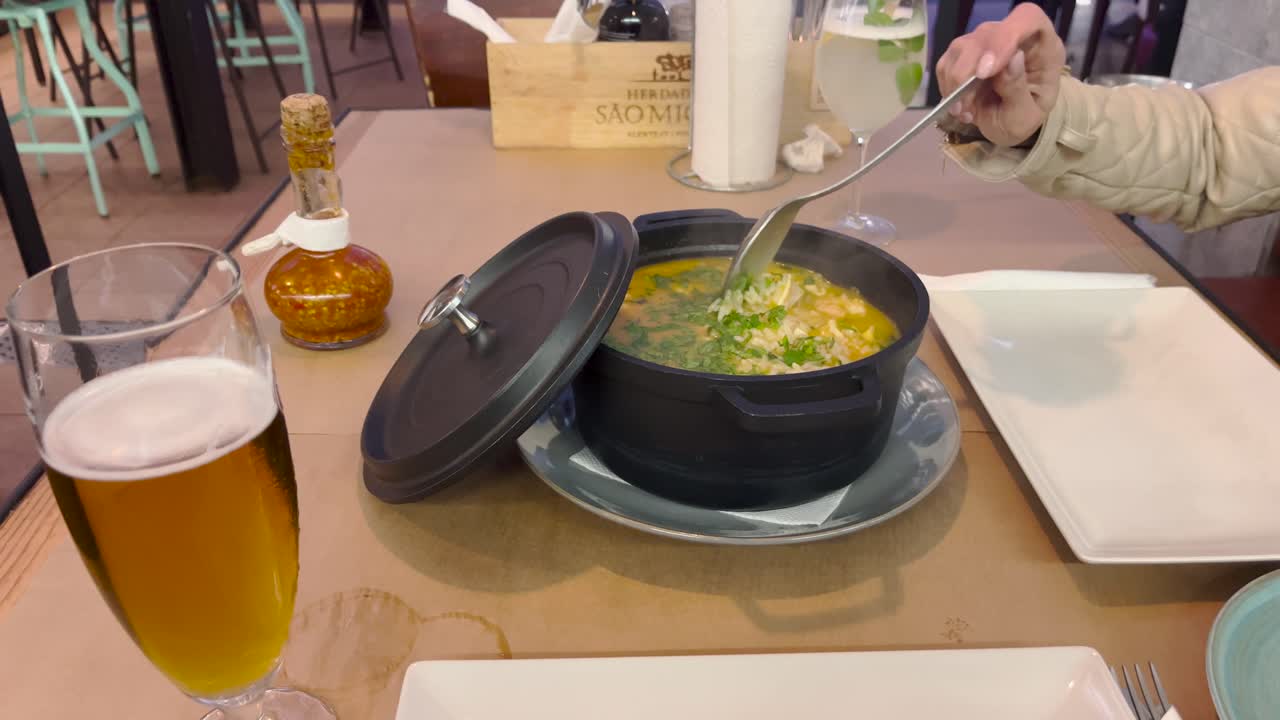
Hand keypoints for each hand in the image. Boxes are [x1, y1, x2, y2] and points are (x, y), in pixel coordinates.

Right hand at [936, 4, 1066, 146]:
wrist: (1008, 127)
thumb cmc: (1024, 119)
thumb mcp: (1026, 115)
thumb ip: (1019, 89)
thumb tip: (1012, 59)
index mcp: (1041, 44)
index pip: (1026, 18)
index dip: (1004, 39)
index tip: (986, 72)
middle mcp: (1013, 36)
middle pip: (986, 35)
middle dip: (970, 72)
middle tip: (966, 107)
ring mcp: (986, 43)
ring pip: (960, 48)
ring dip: (956, 84)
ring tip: (965, 112)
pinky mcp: (963, 55)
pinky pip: (946, 63)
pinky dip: (947, 88)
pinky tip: (959, 106)